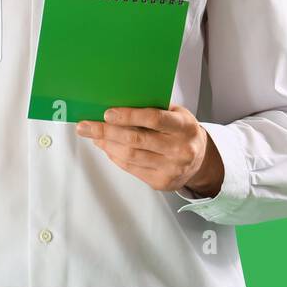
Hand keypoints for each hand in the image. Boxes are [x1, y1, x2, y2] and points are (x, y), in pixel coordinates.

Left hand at [76, 103, 223, 196]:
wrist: (201, 160)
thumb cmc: (181, 130)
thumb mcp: (175, 114)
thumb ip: (152, 108)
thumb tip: (116, 104)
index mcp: (184, 127)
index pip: (154, 119)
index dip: (129, 115)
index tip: (107, 113)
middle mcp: (180, 149)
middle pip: (136, 140)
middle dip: (106, 132)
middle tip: (86, 126)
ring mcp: (171, 168)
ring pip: (130, 156)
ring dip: (106, 144)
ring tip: (93, 135)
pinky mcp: (161, 182)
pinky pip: (131, 168)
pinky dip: (115, 156)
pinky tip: (106, 147)